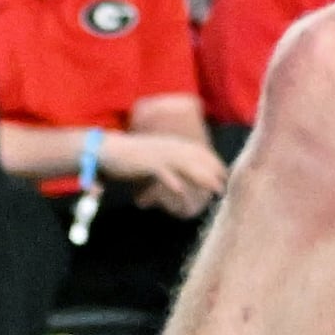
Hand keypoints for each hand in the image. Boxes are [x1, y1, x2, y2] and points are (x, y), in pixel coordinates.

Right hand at [107, 128, 228, 216]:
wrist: (107, 149)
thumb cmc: (131, 156)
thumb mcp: (155, 157)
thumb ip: (170, 164)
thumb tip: (181, 177)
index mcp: (171, 143)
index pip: (199, 150)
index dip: (214, 161)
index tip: (225, 173)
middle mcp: (169, 146)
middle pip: (198, 157)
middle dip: (215, 170)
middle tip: (227, 184)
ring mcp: (159, 154)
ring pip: (186, 165)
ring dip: (202, 177)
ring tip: (216, 188)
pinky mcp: (146, 163)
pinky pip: (163, 173)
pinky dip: (172, 181)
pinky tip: (182, 191)